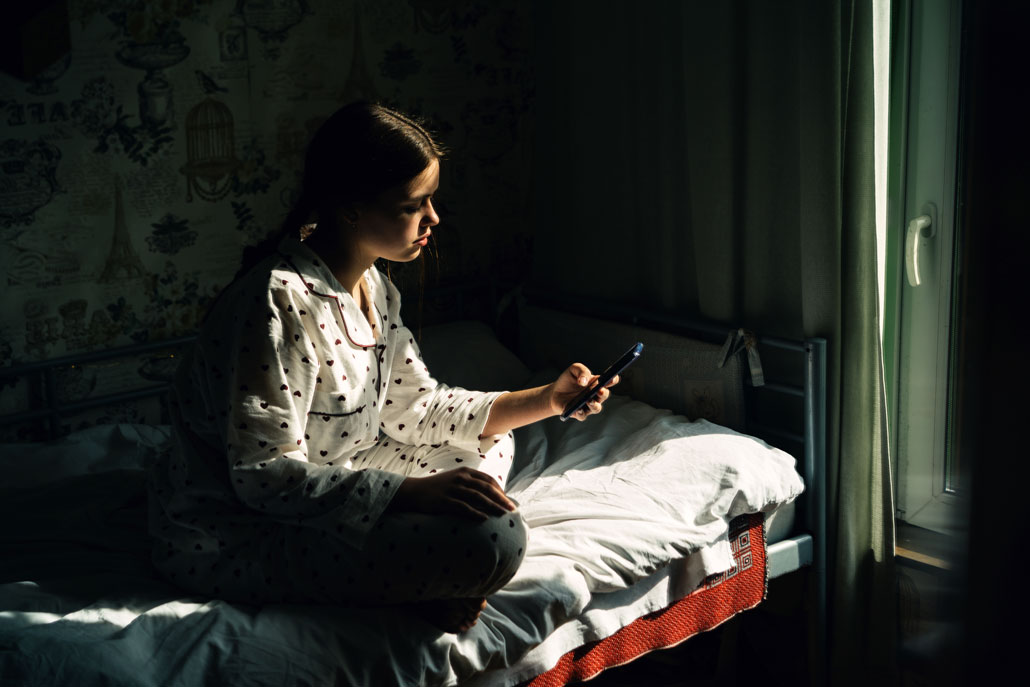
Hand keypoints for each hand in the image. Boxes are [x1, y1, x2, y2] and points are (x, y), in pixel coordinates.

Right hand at [392, 468, 516, 520]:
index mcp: (465, 472)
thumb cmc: (438, 488)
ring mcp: (453, 489)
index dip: (500, 491)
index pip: (489, 480)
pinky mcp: (445, 501)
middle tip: (512, 510)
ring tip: (503, 515)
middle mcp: (461, 478)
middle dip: (501, 499)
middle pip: (487, 489)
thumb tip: (489, 495)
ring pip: (478, 498)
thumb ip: (471, 483)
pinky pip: (463, 507)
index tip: (508, 501)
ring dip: (492, 507)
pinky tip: (484, 519)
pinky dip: (475, 513)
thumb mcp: (455, 479)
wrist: (414, 492)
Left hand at [547, 363, 618, 420]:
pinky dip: (581, 413)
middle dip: (603, 393)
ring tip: (589, 401)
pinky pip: (583, 415)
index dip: (613, 380)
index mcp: (597, 383)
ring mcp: (588, 405)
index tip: (612, 378)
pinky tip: (578, 409)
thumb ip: (582, 371)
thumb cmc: (567, 380)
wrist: (555, 392)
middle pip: (604, 395)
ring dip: (594, 405)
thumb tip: (584, 381)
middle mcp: (595, 395)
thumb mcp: (574, 370)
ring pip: (596, 408)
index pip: (609, 381)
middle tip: (600, 390)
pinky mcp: (578, 413)